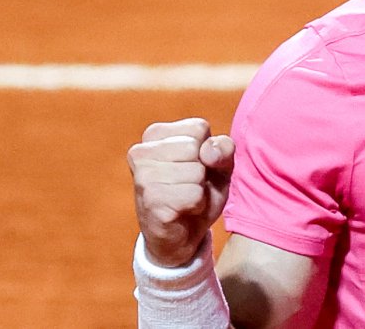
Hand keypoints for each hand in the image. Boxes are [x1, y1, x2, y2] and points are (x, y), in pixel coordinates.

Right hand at [128, 118, 235, 267]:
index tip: (194, 166)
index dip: (207, 151)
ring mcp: (143, 177)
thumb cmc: (198, 193)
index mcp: (154, 134)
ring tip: (185, 198)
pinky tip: (183, 210)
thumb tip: (208, 151)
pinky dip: (197, 205)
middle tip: (189, 186)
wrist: (181, 237)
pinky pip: (194, 195)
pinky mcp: (151, 201)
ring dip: (199, 190)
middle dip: (202, 171)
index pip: (199, 127)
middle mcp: (141, 152)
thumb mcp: (219, 165)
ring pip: (196, 172)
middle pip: (196, 148)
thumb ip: (223, 148)